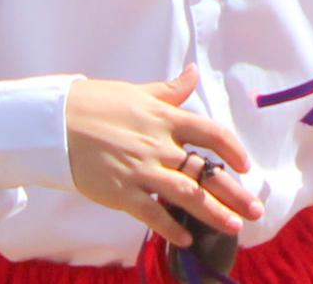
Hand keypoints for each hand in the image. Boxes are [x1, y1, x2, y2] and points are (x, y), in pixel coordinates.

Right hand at [66, 69, 256, 248]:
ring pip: (185, 194)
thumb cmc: (97, 104)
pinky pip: (151, 214)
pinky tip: (186, 239)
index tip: (246, 165)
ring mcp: (140, 170)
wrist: (56, 122)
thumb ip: (170, 91)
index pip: (210, 132)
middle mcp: (158, 145)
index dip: (232, 149)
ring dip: (212, 213)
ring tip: (234, 228)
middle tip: (256, 210)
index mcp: (164, 118)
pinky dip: (170, 228)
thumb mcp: (138, 92)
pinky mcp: (120, 192)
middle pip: (205, 170)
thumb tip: (193, 73)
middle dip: (234, 192)